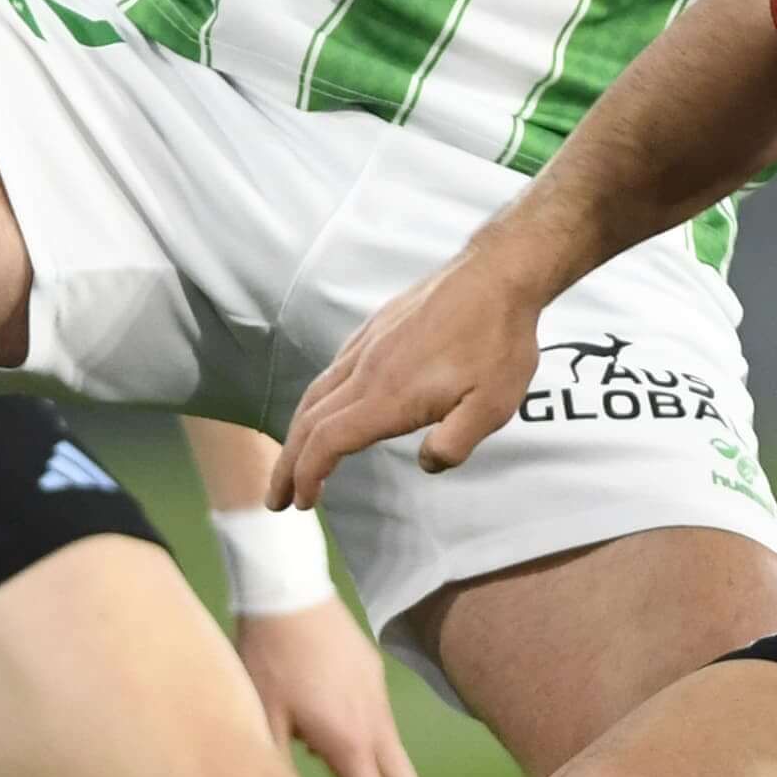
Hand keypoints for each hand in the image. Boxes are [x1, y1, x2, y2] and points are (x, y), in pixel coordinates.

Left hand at [233, 597, 423, 776]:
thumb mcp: (262, 719)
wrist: (289, 593)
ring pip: (398, 765)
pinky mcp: (377, 682)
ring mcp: (382, 704)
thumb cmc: (268, 657)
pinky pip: (385, 735)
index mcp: (350, 744)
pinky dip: (369, 760)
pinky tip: (325, 747)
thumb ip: (278, 772)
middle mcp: (378, 729)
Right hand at [267, 246, 554, 508]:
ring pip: (316, 394)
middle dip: (287, 465)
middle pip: (309, 422)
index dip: (307, 475)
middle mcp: (367, 370)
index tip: (302, 503)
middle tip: (277, 499)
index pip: (328, 441)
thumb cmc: (499, 342)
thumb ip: (455, 444)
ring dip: (296, 434)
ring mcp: (367, 345)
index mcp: (389, 395)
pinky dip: (316, 401)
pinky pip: (332, 370)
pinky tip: (324, 410)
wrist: (498, 274)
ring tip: (291, 462)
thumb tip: (426, 463)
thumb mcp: (493, 407)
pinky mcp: (375, 328)